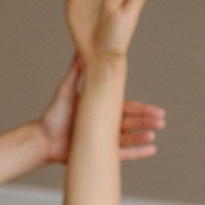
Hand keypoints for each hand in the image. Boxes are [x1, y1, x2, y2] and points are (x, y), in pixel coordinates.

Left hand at [38, 52, 165, 164]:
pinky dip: (137, 152)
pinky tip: (152, 149)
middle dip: (147, 121)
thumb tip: (81, 49)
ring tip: (155, 132)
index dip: (142, 108)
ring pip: (128, 137)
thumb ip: (76, 72)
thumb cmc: (54, 114)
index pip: (127, 108)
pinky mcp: (99, 153)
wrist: (42, 138)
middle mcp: (105, 125)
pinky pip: (121, 154)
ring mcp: (103, 140)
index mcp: (101, 110)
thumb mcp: (66, 90)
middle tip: (162, 120)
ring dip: (142, 135)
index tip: (156, 109)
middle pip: (131, 122)